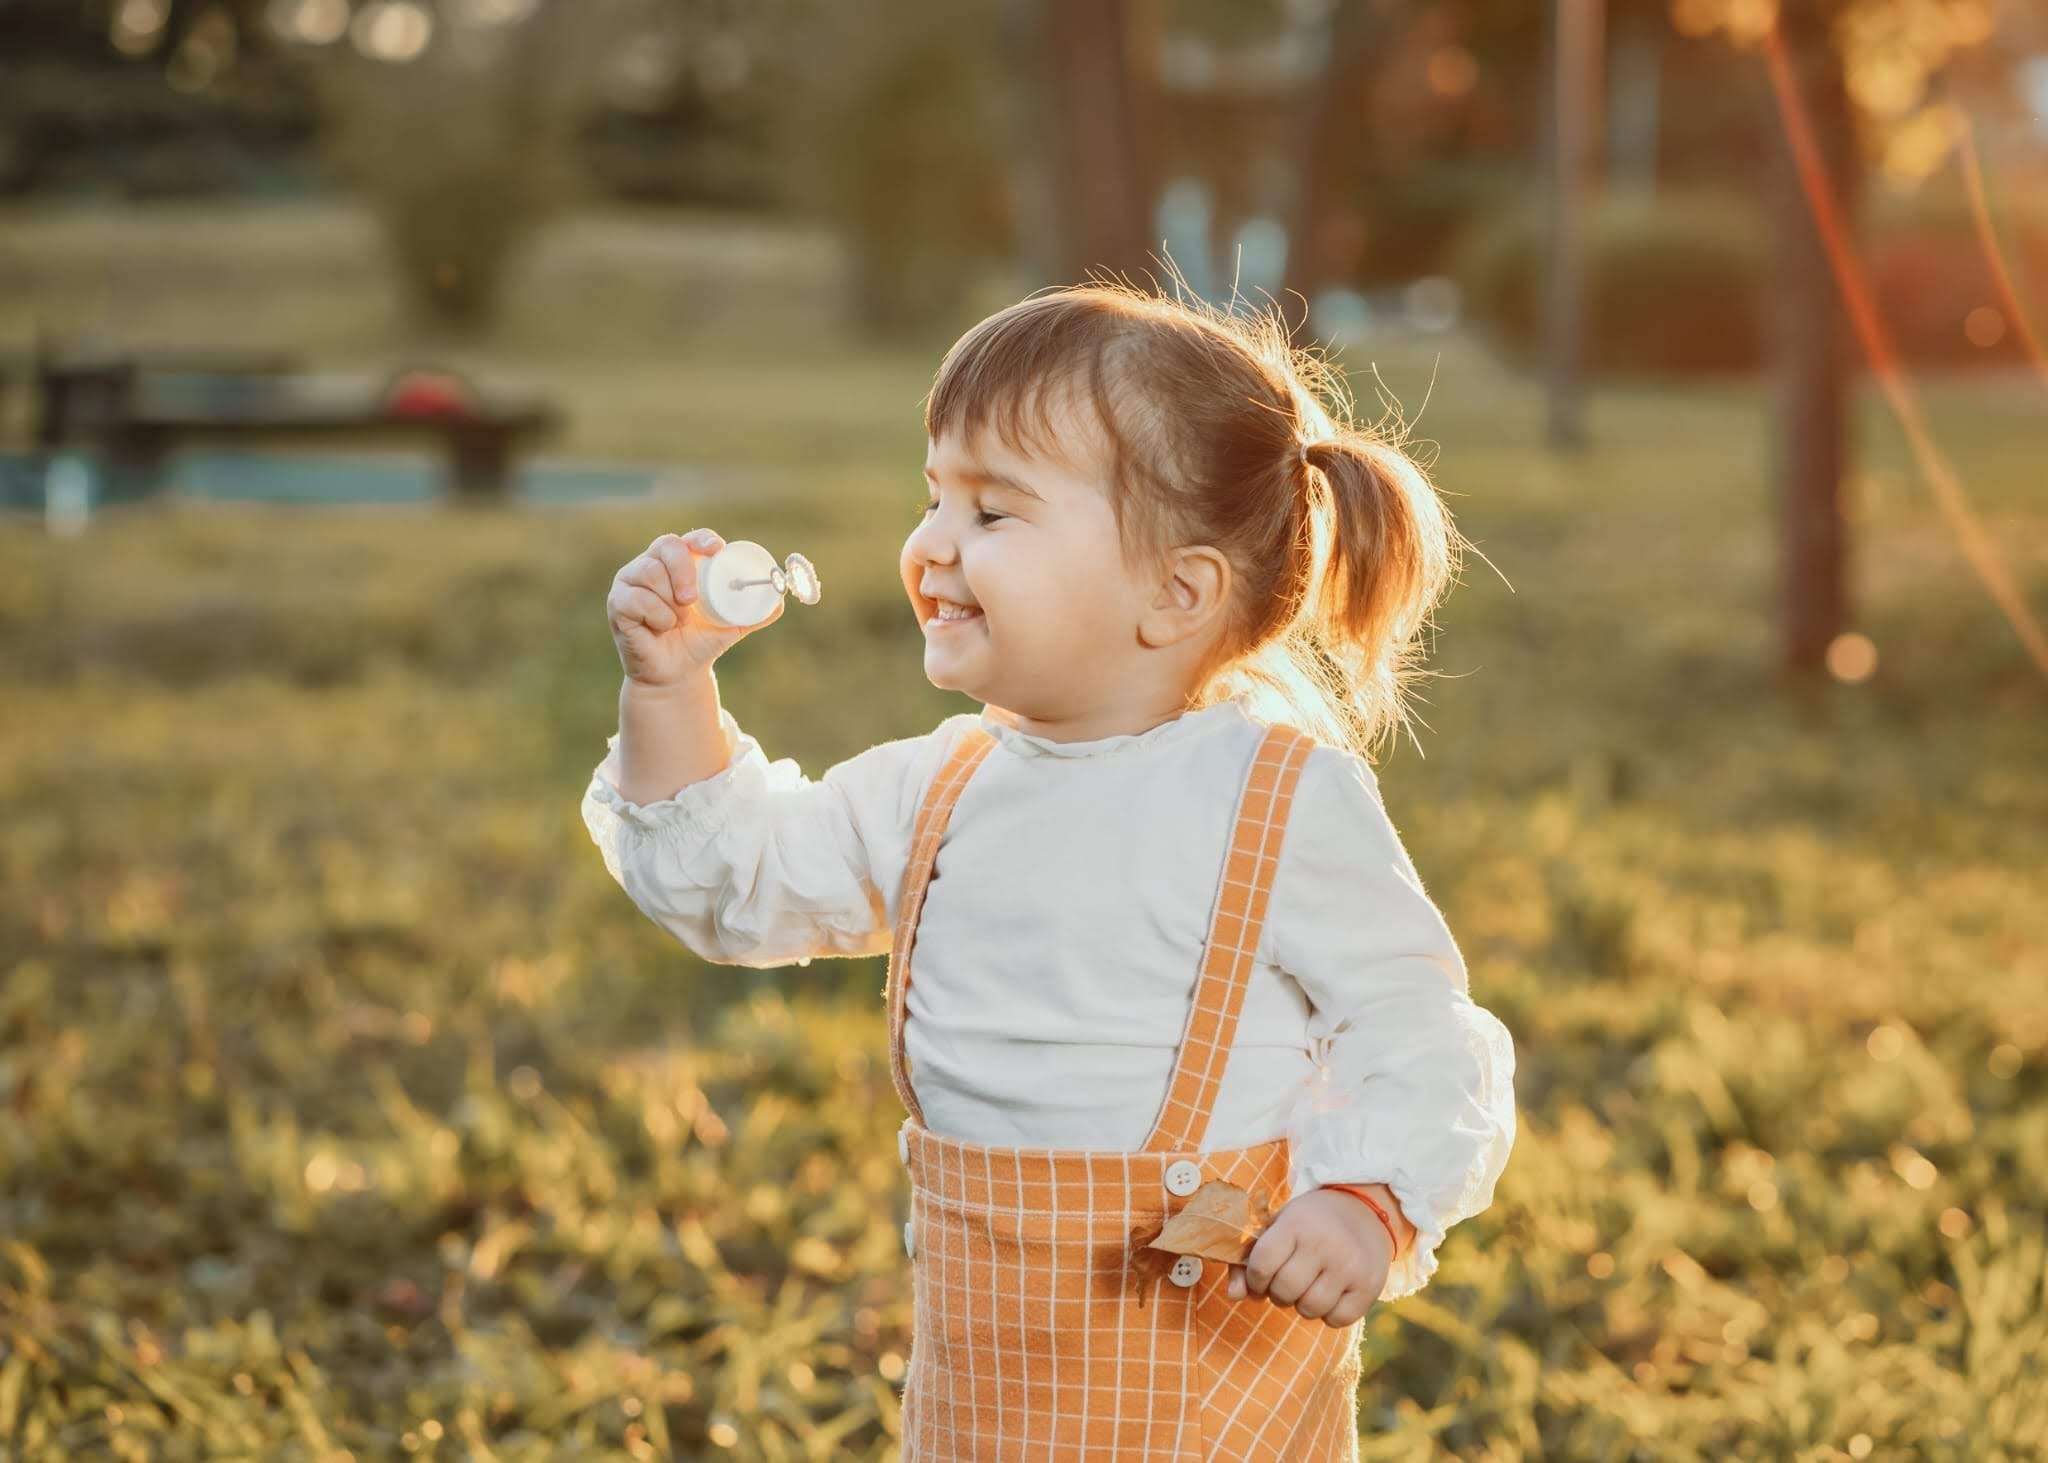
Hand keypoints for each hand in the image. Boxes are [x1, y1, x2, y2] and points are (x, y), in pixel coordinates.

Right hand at [607, 528, 783, 687]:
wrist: (676, 675)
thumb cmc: (700, 642)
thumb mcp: (732, 627)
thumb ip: (756, 613)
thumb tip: (782, 601)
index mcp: (680, 564)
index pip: (689, 539)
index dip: (701, 539)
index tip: (717, 551)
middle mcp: (653, 565)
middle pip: (666, 545)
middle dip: (682, 569)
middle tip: (692, 600)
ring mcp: (631, 582)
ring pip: (648, 572)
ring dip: (669, 600)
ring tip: (678, 621)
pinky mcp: (617, 603)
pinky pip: (634, 599)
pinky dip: (655, 615)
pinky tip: (661, 628)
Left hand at [1225, 1188, 1389, 1328]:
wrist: (1365, 1210)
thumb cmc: (1310, 1222)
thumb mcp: (1278, 1226)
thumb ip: (1249, 1259)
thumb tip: (1234, 1296)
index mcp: (1296, 1223)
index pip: (1261, 1264)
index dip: (1255, 1279)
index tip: (1261, 1277)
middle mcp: (1324, 1243)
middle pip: (1284, 1291)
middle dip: (1279, 1293)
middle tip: (1289, 1280)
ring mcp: (1350, 1266)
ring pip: (1310, 1310)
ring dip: (1304, 1305)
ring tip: (1311, 1285)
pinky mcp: (1370, 1286)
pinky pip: (1337, 1320)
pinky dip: (1330, 1314)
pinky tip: (1332, 1293)